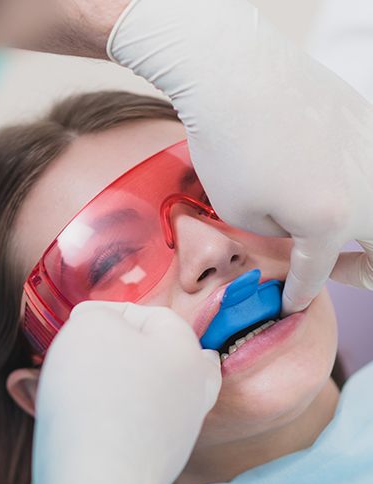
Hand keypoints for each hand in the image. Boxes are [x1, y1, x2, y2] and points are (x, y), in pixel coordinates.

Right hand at [17, 302, 220, 483]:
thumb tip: (100, 322)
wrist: (95, 481)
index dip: (110, 313)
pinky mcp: (166, 462)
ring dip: (132, 382)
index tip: (79, 325)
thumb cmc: (93, 393)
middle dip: (132, 348)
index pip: (151, 315)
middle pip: (168, 355)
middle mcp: (196, 390)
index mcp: (187, 351)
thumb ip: (99, 314)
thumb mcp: (88, 327)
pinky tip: (104, 420)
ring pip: (162, 391)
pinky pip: (147, 426)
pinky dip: (129, 417)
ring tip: (99, 384)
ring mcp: (185, 430)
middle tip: (99, 352)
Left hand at [108, 0, 372, 313]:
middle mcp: (368, 190)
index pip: (316, 274)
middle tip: (339, 272)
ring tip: (332, 226)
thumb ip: (282, 235)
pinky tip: (329, 182)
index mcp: (331, 222)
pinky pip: (371, 171)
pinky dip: (358, 188)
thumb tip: (300, 232)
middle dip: (363, 273)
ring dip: (364, 229)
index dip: (299, 295)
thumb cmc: (230, 145)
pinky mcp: (369, 125)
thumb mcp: (243, 214)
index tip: (289, 303)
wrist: (237, 74)